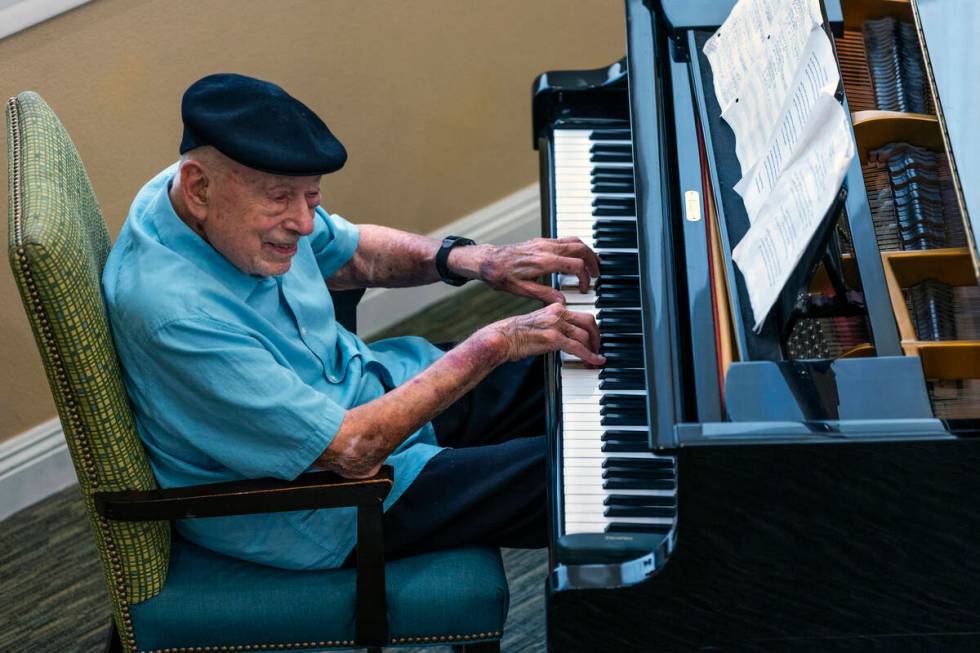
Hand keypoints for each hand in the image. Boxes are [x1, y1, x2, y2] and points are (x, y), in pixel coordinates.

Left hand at [452, 237, 599, 303]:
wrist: (488, 261)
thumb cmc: (501, 276)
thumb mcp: (521, 290)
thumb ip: (544, 295)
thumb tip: (563, 302)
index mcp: (543, 261)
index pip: (575, 266)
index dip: (584, 278)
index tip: (583, 289)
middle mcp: (546, 248)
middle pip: (580, 249)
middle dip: (592, 262)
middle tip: (597, 275)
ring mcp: (544, 242)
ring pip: (575, 241)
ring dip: (587, 252)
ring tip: (593, 265)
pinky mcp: (541, 241)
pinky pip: (565, 240)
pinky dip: (577, 247)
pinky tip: (577, 257)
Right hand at [481, 303, 604, 365]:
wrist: (501, 337)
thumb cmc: (515, 334)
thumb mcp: (539, 323)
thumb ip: (554, 326)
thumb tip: (567, 338)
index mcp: (554, 308)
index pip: (581, 315)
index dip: (591, 328)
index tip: (593, 338)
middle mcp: (558, 313)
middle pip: (589, 321)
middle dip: (597, 337)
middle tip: (598, 348)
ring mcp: (556, 325)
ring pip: (585, 335)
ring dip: (593, 349)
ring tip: (594, 359)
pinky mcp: (553, 338)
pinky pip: (578, 348)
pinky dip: (589, 356)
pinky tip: (594, 361)